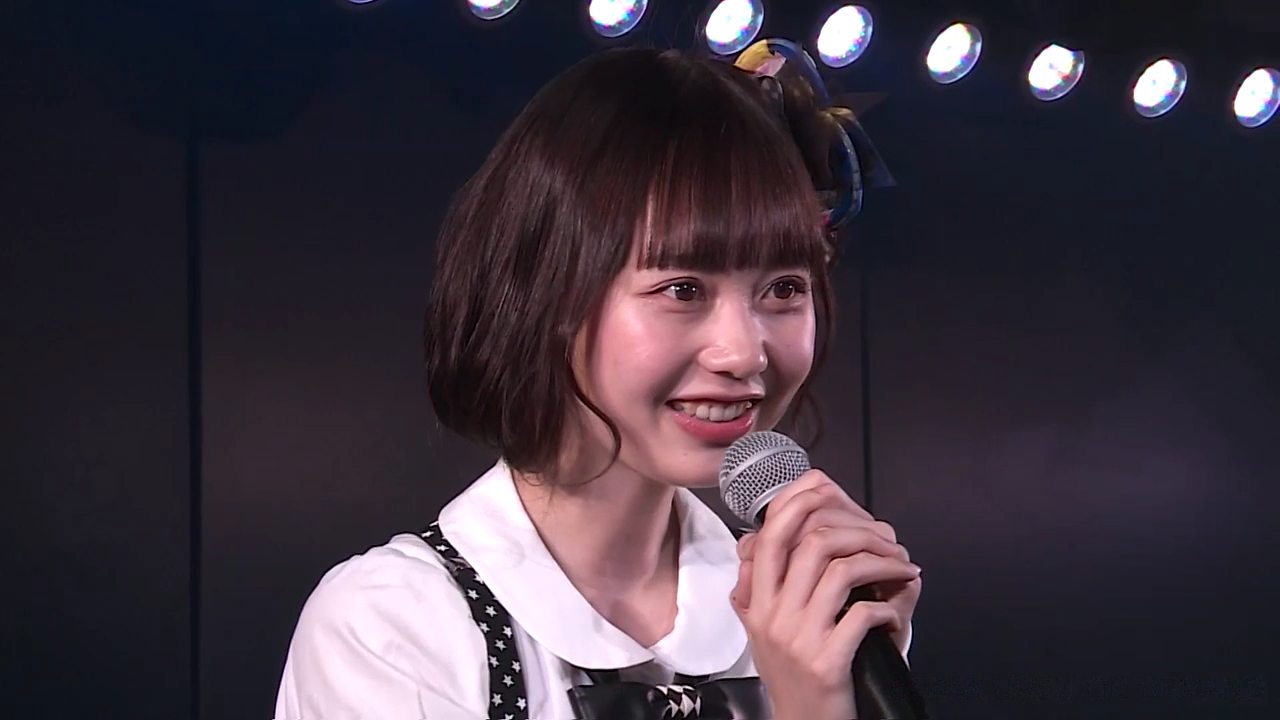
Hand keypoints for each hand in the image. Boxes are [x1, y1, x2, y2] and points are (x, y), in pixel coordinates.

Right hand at [729, 469, 921, 719]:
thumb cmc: (800, 675)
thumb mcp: (776, 624)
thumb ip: (784, 580)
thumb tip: (824, 529)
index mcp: (758, 599)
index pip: (771, 532)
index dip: (802, 501)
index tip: (831, 491)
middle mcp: (772, 614)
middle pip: (812, 541)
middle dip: (861, 530)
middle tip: (888, 541)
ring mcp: (797, 638)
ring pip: (842, 570)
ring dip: (883, 562)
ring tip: (901, 570)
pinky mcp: (825, 662)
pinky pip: (863, 615)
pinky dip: (889, 608)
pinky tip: (894, 614)